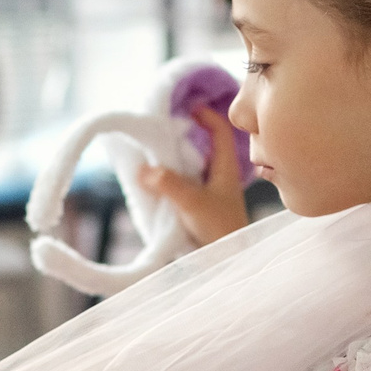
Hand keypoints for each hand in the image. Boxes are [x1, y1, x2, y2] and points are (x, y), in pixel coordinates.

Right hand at [138, 106, 248, 246]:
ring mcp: (208, 192)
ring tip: (149, 152)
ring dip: (171, 160)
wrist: (227, 263)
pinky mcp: (197, 208)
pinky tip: (152, 180)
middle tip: (159, 128)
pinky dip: (167, 179)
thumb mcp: (193, 203)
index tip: (187, 107)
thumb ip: (168, 184)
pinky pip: (181, 185)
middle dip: (181, 136)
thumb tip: (143, 169)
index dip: (206, 115)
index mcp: (225, 168)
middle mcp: (218, 176)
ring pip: (188, 167)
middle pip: (200, 146)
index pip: (220, 131)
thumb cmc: (220, 230)